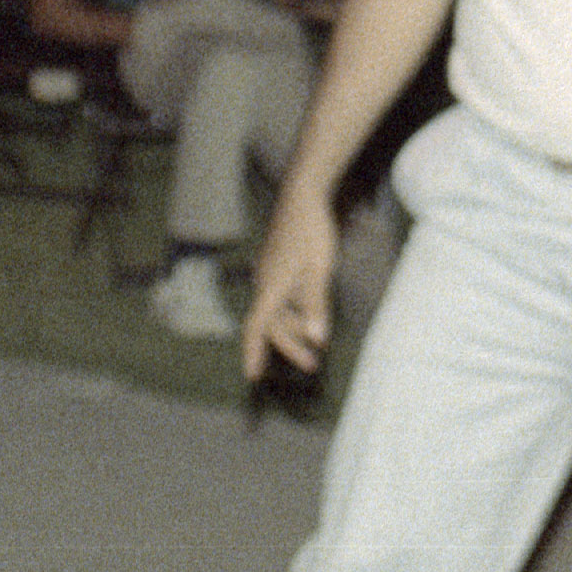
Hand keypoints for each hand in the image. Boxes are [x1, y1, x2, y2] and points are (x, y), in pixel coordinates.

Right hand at [242, 183, 341, 378]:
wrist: (303, 195)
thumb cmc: (312, 232)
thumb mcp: (319, 271)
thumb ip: (316, 305)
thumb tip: (316, 338)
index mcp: (270, 287)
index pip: (257, 328)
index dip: (253, 352)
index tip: (252, 376)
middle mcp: (264, 282)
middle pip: (272, 324)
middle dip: (291, 346)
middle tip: (312, 364)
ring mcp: (270, 273)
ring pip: (279, 310)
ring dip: (296, 327)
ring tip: (319, 340)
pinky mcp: (278, 264)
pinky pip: (282, 297)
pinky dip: (295, 311)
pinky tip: (312, 313)